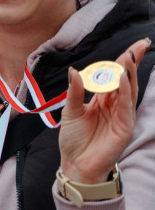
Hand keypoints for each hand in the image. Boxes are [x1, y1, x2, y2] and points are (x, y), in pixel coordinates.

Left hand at [59, 38, 149, 183]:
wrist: (75, 164)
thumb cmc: (74, 140)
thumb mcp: (70, 111)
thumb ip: (74, 91)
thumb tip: (74, 70)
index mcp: (102, 100)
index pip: (115, 76)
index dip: (123, 61)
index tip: (134, 46)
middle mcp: (115, 106)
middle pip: (127, 79)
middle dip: (133, 62)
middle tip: (140, 45)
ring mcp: (122, 116)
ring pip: (129, 90)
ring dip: (130, 74)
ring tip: (130, 57)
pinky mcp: (124, 127)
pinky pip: (126, 106)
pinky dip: (125, 92)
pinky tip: (124, 79)